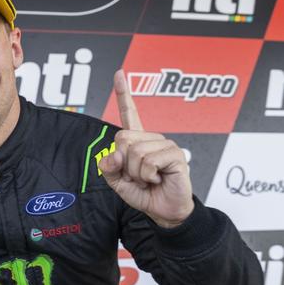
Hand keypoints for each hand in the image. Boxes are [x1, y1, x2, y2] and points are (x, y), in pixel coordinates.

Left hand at [98, 70, 193, 227]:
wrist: (163, 210)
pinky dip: (147, 175)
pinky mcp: (175, 154)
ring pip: (135, 152)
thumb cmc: (144, 194)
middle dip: (123, 164)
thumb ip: (109, 168)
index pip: (130, 114)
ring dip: (136, 173)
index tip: (119, 73)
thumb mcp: (118, 182)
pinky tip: (158, 179)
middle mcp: (152, 139)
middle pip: (122, 138)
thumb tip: (113, 155)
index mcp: (138, 142)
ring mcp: (165, 144)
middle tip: (137, 176)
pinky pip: (149, 161)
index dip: (124, 94)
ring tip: (148, 179)